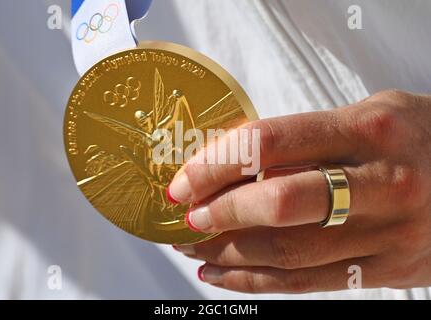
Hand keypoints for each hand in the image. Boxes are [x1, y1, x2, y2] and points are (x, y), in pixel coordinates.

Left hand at [169, 90, 430, 292]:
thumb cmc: (418, 137)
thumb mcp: (369, 117)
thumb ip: (308, 139)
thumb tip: (235, 167)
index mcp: (371, 129)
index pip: (271, 142)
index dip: (216, 163)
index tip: (183, 181)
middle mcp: (382, 182)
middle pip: (278, 204)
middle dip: (220, 213)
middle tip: (185, 217)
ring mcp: (388, 234)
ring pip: (288, 252)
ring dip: (228, 252)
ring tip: (194, 246)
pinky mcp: (387, 271)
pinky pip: (308, 283)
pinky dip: (256, 282)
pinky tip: (221, 274)